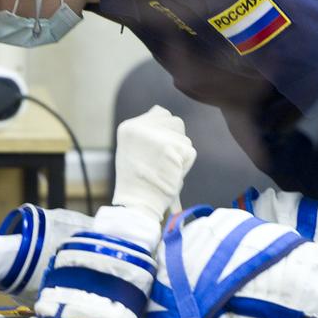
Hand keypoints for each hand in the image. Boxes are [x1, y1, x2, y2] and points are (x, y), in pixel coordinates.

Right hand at [112, 105, 196, 220]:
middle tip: (165, 162)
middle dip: (175, 141)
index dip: (165, 131)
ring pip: (184, 137)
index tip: (160, 151)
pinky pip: (189, 151)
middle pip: (174, 121)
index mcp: (128, 127)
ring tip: (165, 170)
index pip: (160, 113)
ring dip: (180, 154)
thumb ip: (148, 132)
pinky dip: (185, 165)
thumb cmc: (137, 185)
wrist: (136, 205)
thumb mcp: (133, 151)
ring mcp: (156, 136)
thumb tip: (164, 113)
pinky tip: (171, 174)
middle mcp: (140, 127)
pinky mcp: (172, 147)